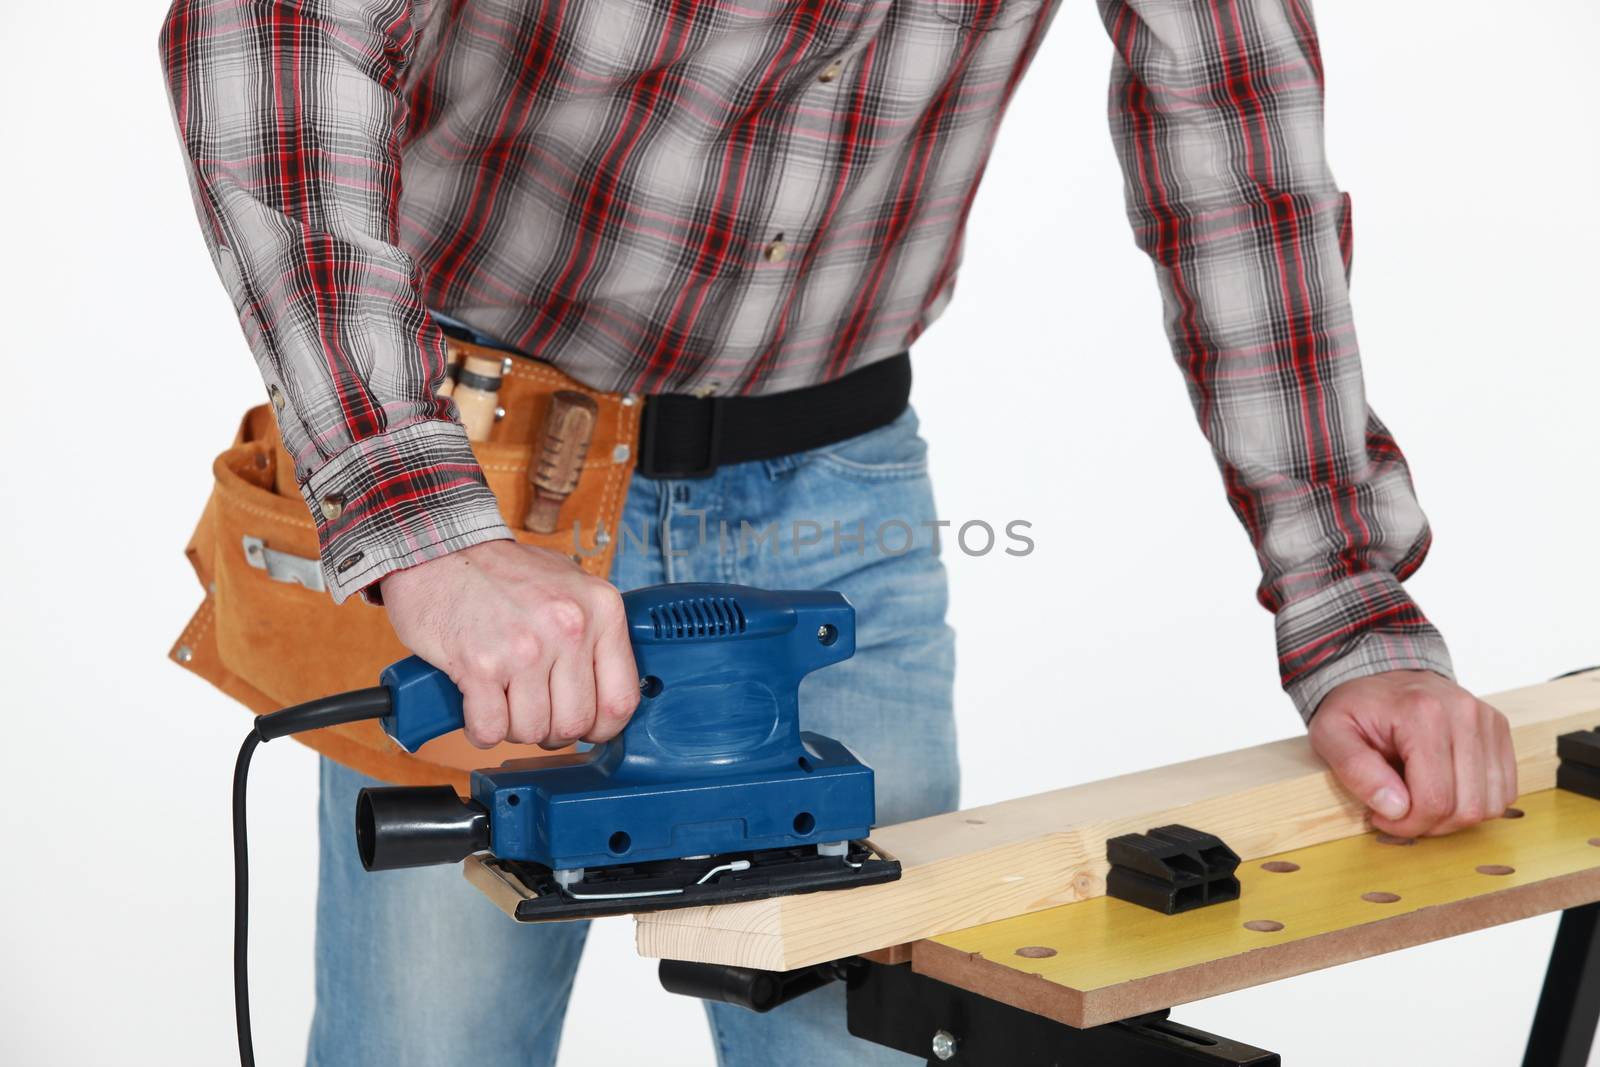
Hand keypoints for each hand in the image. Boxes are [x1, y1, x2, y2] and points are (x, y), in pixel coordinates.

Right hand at [380, 541, 639, 748]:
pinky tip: (478, 708)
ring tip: (503, 701)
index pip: (621, 699)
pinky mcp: (479, 665)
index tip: (588, 728)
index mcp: (601, 609)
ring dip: (515, 728)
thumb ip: (596, 632)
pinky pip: (491, 729)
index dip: (603, 727)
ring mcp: (525, 648)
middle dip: (553, 730)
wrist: (439, 548)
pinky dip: (482, 730)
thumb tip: (608, 690)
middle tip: (534, 712)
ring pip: (533, 731)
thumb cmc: (503, 571)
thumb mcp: (570, 585)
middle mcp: (568, 628)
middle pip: (575, 723)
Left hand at [1309, 670, 1516, 837]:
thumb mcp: (1330, 733)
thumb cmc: (1356, 706)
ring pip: (1491, 803)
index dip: (1409, 825)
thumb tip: (1395, 808)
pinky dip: (1476, 801)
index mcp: (1421, 714)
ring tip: (1421, 802)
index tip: (1382, 819)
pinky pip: (1504, 789)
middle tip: (1401, 815)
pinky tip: (1444, 789)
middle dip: (1431, 825)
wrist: (1381, 674)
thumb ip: (1355, 770)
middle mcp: (1463, 713)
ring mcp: (1487, 720)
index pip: (1433, 798)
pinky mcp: (1498, 729)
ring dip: (1456, 817)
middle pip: (1467, 806)